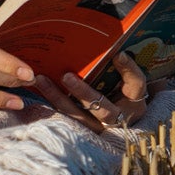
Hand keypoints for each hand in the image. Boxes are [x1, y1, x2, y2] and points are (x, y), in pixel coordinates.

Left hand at [33, 53, 149, 134]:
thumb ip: (120, 68)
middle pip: (104, 109)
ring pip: (78, 116)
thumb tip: (109, 44)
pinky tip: (38, 88)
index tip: (119, 54)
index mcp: (134, 101)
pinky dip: (51, 102)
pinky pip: (65, 118)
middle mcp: (119, 117)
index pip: (137, 85)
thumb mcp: (126, 83)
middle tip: (67, 76)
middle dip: (84, 93)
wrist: (119, 121)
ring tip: (42, 80)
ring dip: (58, 97)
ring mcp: (99, 127)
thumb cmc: (121, 94)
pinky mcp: (82, 130)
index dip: (129, 70)